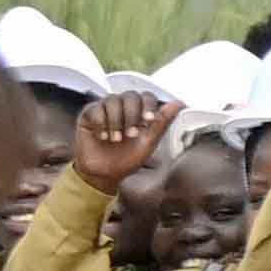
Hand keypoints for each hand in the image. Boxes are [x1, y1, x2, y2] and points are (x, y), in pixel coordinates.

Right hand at [64, 84, 171, 198]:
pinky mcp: (89, 114)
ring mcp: (105, 108)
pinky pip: (96, 108)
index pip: (147, 96)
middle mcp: (123, 106)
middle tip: (130, 135)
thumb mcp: (148, 143)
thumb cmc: (127, 159)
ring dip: (116, 122)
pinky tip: (102, 136)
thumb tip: (180, 103)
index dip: (148, 106)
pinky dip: (101, 123)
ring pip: (112, 100)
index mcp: (139, 111)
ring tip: (115, 140)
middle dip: (132, 115)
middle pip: (130, 96)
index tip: (148, 121)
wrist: (103, 174)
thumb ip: (162, 122)